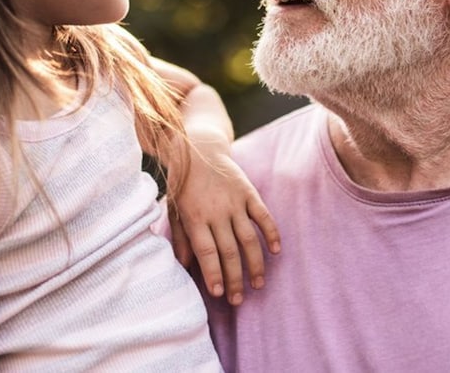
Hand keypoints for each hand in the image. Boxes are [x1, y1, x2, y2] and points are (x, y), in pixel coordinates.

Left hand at [168, 130, 279, 305]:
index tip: (218, 293)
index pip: (207, 252)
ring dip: (255, 264)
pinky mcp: (249, 193)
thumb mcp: (173, 209)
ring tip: (258, 284)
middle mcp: (217, 212)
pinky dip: (271, 233)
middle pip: (229, 251)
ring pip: (249, 239)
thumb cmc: (183, 184)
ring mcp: (235, 202)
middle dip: (234, 278)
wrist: (198, 147)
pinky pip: (263, 216)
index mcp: (196, 217)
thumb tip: (185, 266)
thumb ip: (179, 237)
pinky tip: (276, 251)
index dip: (214, 273)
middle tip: (238, 300)